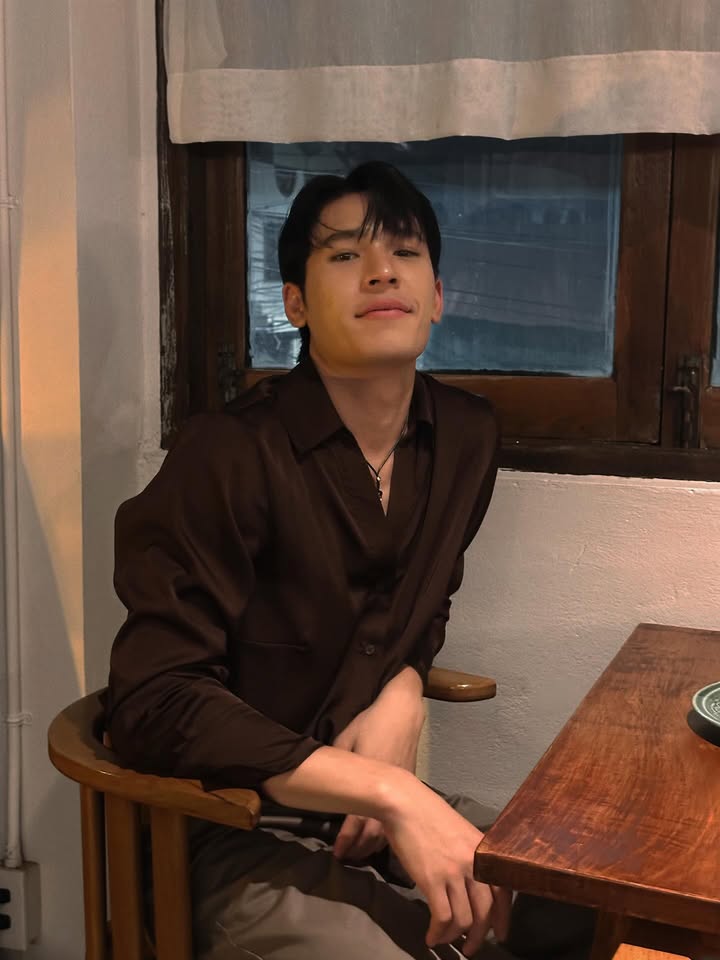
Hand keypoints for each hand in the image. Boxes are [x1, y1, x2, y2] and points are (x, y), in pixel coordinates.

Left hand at [332, 667, 424, 860]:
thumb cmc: (371, 723)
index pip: (356, 819)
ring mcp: (400, 789)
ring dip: (374, 843)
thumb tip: (326, 782)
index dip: (346, 839)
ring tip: (361, 854)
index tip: (338, 853)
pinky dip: (389, 831)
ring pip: (389, 827)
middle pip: (375, 830)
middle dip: (360, 848)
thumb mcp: (345, 740)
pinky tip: (382, 838)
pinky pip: (399, 817)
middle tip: (347, 859)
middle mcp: (387, 790)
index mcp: (369, 781)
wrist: (402, 712)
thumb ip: (338, 764)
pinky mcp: (408, 786)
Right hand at [382, 774, 511, 955]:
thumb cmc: (427, 813)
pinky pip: (442, 917)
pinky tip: (430, 936)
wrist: (404, 803)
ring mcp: (454, 872)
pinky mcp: (432, 880)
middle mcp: (473, 864)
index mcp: (482, 851)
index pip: (503, 891)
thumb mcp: (459, 831)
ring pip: (463, 919)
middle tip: (470, 949)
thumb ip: (469, 855)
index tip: (500, 934)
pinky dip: (437, 932)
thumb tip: (469, 880)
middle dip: (478, 936)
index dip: (503, 917)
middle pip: (485, 911)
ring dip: (455, 937)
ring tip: (444, 942)